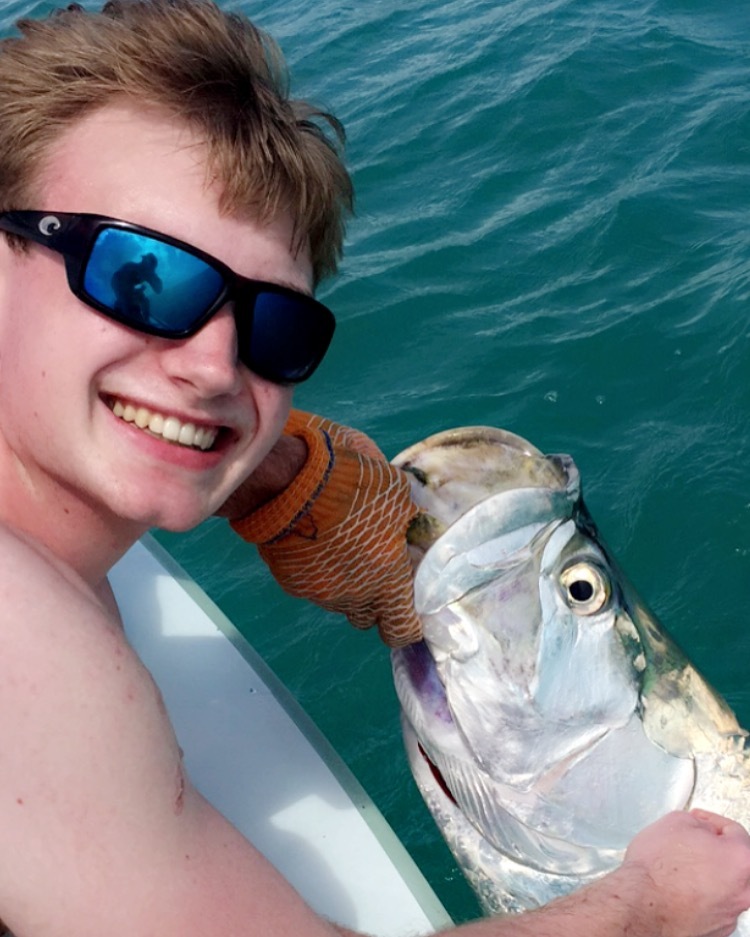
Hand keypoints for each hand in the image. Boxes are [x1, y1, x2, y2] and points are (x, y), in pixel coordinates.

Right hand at [226, 411, 422, 647]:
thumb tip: (410, 520)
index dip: (407, 625)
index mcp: (388, 582)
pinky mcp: (292, 583)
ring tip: (339, 546)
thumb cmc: (354, 488)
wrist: (293, 485)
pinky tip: (313, 543)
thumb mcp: (396, 492)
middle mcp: (355, 596)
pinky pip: (310, 585)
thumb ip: (406, 516)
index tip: (408, 614)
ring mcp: (320, 593)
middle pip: (367, 617)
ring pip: (338, 601)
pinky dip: (315, 571)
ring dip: (343, 583)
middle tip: (373, 572)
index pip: (401, 630)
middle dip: (373, 603)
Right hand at [622, 809, 749, 936]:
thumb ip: (699, 822)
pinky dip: (699, 896)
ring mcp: (730, 913)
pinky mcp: (716, 930)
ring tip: (678, 869)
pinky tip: (677, 888)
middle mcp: (742, 890)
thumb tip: (700, 828)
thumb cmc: (656, 870)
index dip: (711, 822)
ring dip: (706, 875)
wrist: (641, 905)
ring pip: (724, 886)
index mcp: (740, 859)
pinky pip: (712, 905)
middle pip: (734, 862)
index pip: (734, 831)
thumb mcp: (676, 822)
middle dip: (713, 850)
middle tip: (691, 843)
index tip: (700, 821)